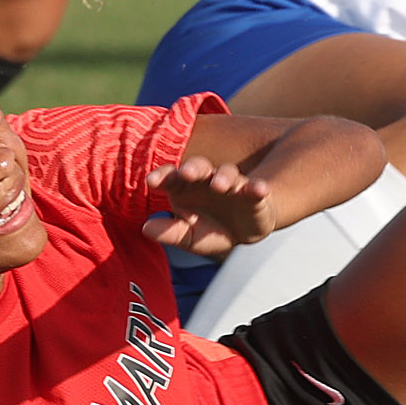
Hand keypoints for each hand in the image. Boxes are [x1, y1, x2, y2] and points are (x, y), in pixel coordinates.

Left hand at [142, 157, 278, 258]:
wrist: (244, 232)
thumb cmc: (211, 230)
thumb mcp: (189, 237)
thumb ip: (169, 232)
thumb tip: (146, 228)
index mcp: (184, 188)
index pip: (170, 176)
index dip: (162, 176)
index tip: (152, 182)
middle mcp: (206, 181)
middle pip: (198, 167)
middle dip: (193, 167)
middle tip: (187, 173)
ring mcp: (231, 184)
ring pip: (227, 173)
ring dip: (223, 177)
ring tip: (220, 185)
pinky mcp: (253, 193)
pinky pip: (255, 187)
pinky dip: (257, 187)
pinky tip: (260, 189)